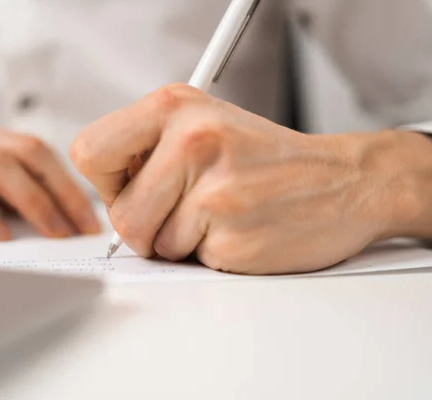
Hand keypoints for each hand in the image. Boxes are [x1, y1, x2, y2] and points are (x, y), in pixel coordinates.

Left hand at [70, 83, 431, 274]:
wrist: (343, 180)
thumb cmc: (266, 159)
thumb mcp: (201, 124)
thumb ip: (145, 149)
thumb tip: (104, 188)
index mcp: (174, 106)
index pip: (88, 152)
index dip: (108, 182)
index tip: (135, 186)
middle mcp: (191, 139)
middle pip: (120, 214)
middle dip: (145, 225)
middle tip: (182, 210)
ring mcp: (213, 188)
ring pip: (151, 244)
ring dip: (179, 242)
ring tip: (217, 216)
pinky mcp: (231, 233)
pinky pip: (189, 261)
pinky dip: (208, 255)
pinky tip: (238, 230)